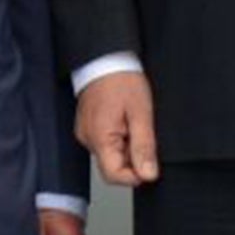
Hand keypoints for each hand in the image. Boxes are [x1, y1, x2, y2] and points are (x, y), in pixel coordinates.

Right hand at [75, 71, 159, 185]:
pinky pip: (105, 142)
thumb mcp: (141, 114)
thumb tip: (148, 175)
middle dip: (132, 157)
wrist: (105, 58)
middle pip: (113, 166)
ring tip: (131, 121)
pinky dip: (118, 137)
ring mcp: (85, 132)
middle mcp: (87, 139)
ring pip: (110, 154)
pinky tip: (123, 119)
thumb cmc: (121, 80)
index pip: (114, 176)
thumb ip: (144, 147)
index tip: (148, 162)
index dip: (135, 175)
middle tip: (140, 132)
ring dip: (126, 146)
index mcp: (99, 138)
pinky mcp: (88, 127)